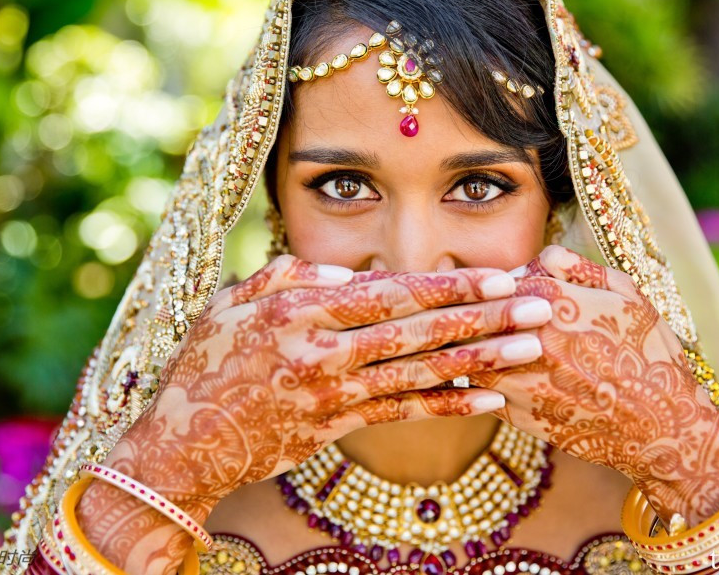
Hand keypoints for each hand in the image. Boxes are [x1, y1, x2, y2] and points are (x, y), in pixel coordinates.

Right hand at [105, 254, 549, 515]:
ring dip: (481, 360)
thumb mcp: (231, 304)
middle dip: (486, 316)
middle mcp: (321, 350)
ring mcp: (331, 394)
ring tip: (532, 349)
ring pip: (420, 373)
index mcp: (298, 309)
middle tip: (540, 305)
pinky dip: (446, 405)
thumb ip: (290, 277)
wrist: (177, 444)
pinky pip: (401, 413)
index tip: (499, 274)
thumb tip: (351, 273)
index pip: (390, 291)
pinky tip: (489, 398)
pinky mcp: (334, 427)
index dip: (449, 284)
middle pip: (418, 330)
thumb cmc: (201, 366)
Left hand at [470, 245, 718, 526]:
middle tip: (498, 324)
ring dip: (481, 349)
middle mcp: (528, 336)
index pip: (499, 282)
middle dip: (486, 319)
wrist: (659, 426)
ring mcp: (517, 377)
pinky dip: (488, 382)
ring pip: (473, 353)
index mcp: (552, 300)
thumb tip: (540, 256)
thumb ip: (576, 267)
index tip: (511, 296)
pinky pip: (481, 389)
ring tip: (501, 353)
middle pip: (480, 317)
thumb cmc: (647, 354)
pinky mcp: (514, 412)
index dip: (503, 288)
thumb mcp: (625, 294)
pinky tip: (511, 381)